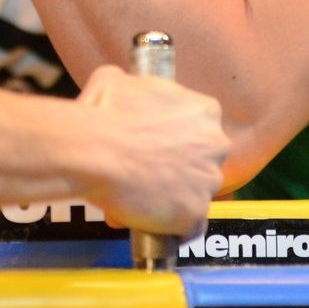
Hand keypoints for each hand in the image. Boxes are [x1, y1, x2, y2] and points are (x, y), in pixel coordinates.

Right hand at [79, 64, 227, 236]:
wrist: (93, 151)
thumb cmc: (103, 114)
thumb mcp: (114, 80)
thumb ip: (133, 86)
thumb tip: (124, 89)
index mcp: (204, 111)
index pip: (201, 129)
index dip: (178, 139)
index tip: (159, 146)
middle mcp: (215, 146)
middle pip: (204, 161)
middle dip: (181, 168)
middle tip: (149, 172)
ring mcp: (207, 182)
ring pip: (196, 194)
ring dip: (175, 197)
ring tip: (142, 199)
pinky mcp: (193, 214)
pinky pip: (190, 227)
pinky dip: (173, 227)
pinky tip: (152, 222)